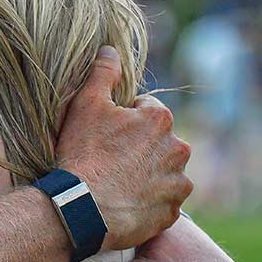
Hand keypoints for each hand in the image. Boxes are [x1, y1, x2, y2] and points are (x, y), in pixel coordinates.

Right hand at [52, 46, 192, 249]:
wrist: (82, 209)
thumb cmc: (83, 154)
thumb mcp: (85, 105)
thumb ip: (103, 73)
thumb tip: (111, 50)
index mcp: (160, 119)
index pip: (146, 111)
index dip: (123, 121)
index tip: (105, 136)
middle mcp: (178, 149)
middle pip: (158, 142)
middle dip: (140, 148)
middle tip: (110, 161)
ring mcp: (178, 183)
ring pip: (164, 172)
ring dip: (148, 175)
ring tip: (118, 184)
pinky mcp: (172, 212)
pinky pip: (163, 203)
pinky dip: (149, 202)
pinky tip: (125, 202)